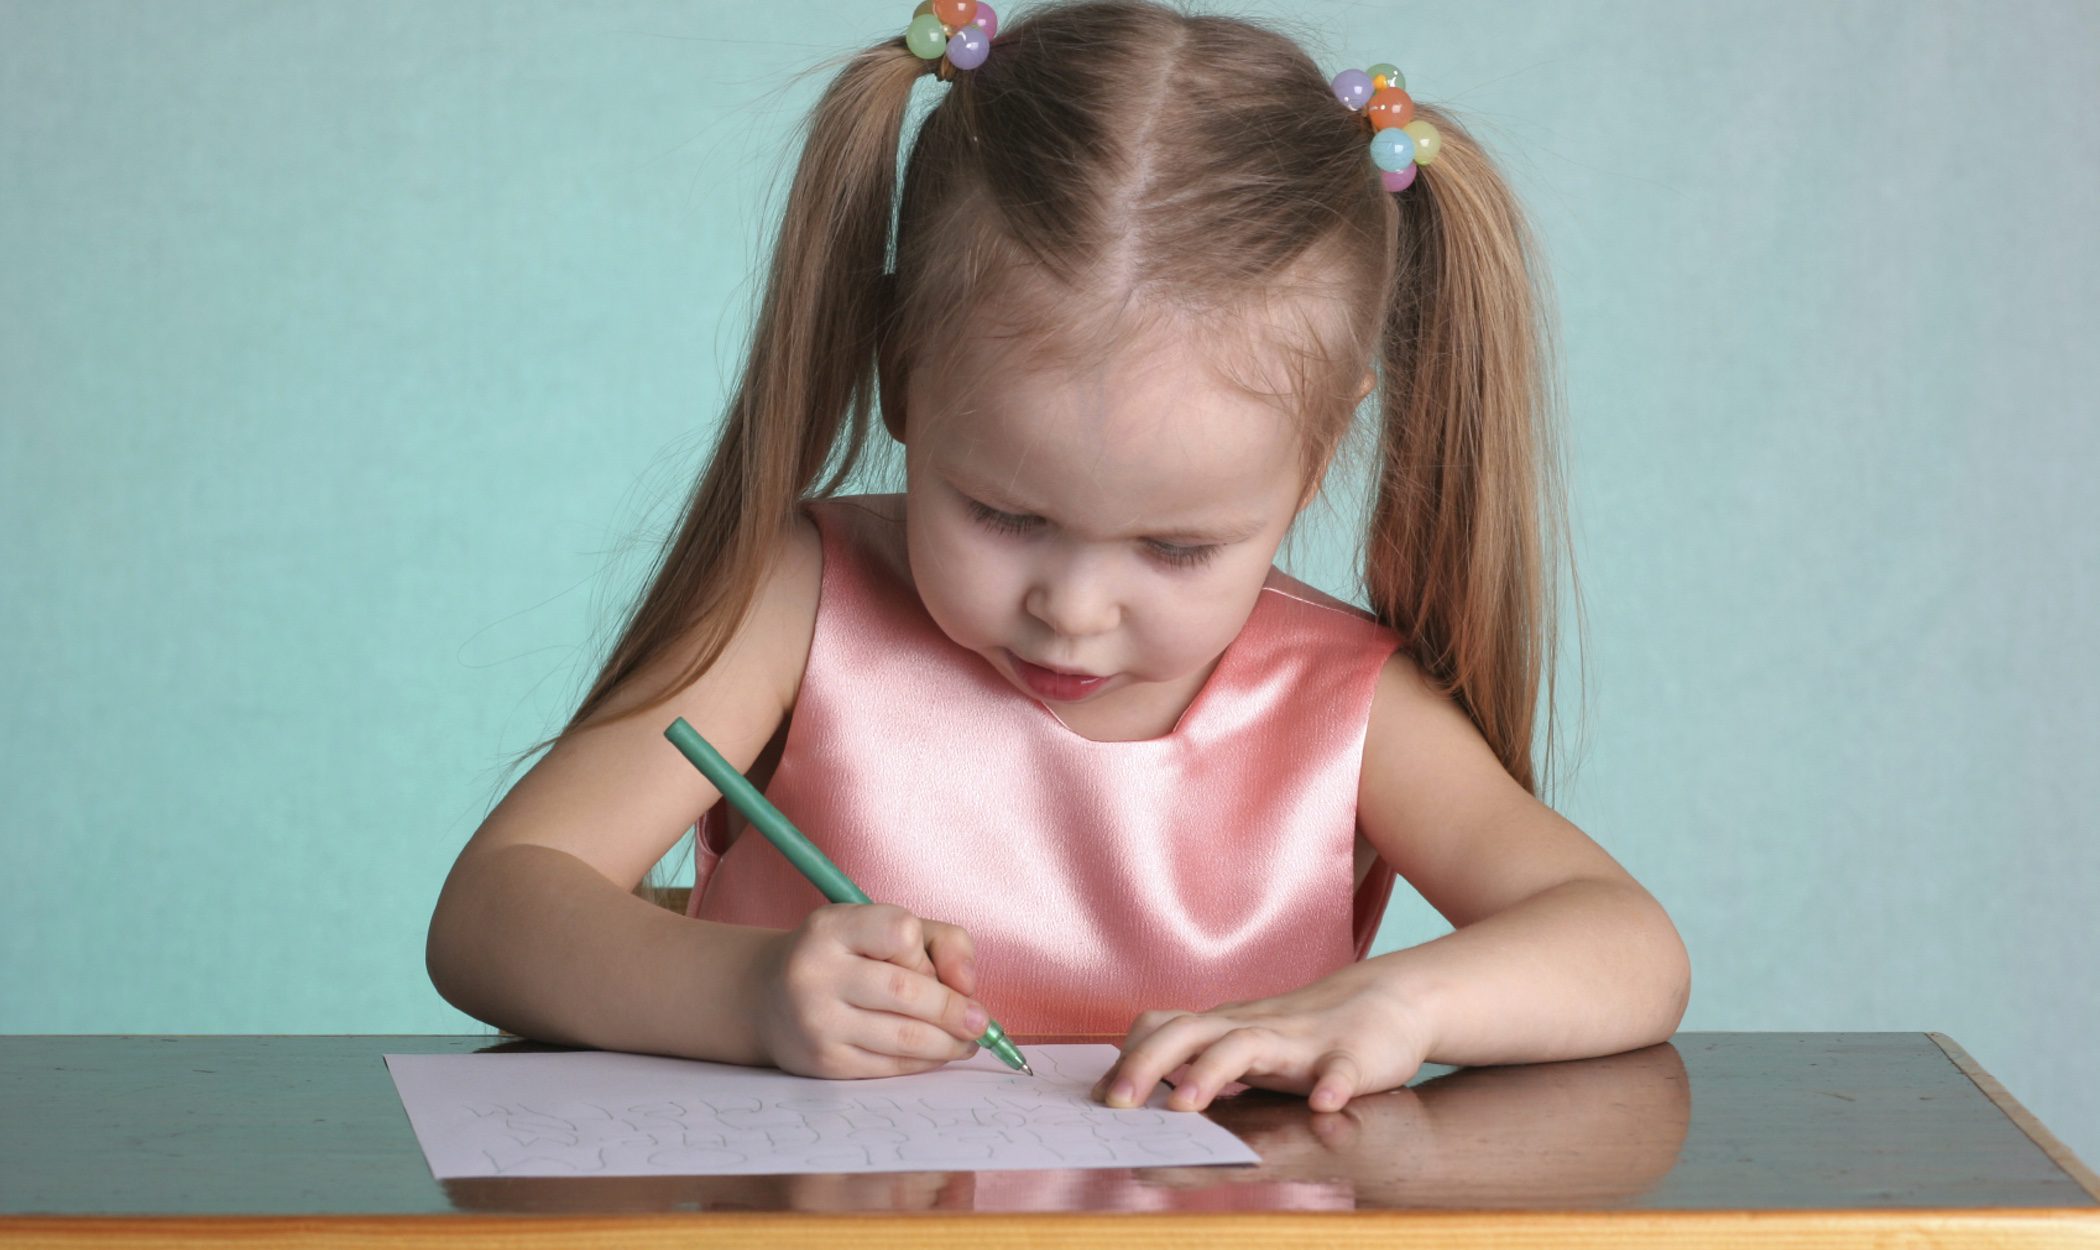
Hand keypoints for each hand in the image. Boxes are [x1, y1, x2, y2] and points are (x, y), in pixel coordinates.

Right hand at [751, 902, 989, 1078]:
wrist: (769, 998)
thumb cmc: (844, 956)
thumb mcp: (882, 927)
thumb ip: (941, 941)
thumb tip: (968, 986)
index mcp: (831, 928)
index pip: (900, 931)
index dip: (925, 952)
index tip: (929, 964)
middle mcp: (817, 973)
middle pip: (907, 991)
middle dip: (954, 1009)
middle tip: (980, 1022)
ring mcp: (818, 1022)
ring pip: (905, 1037)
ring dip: (949, 1042)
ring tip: (967, 1040)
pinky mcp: (825, 1062)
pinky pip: (890, 1066)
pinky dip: (925, 1062)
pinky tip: (938, 1053)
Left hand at [1088, 961, 1433, 1113]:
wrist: (1389, 1003)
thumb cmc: (1307, 1032)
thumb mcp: (1245, 1041)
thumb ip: (1199, 1058)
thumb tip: (1134, 1087)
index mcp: (1227, 1027)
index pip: (1165, 1029)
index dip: (1129, 1057)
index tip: (1095, 1093)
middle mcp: (1255, 1028)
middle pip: (1190, 1033)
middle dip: (1149, 1065)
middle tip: (1116, 1103)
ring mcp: (1302, 1041)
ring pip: (1251, 1046)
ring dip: (1214, 1070)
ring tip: (1187, 1103)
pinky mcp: (1353, 1056)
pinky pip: (1341, 1069)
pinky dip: (1332, 1085)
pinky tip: (1324, 1104)